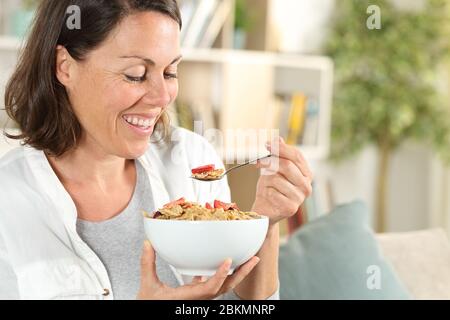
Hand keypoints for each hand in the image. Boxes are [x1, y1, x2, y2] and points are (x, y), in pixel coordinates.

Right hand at [137, 241, 259, 299]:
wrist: (149, 315)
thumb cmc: (149, 305)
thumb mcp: (147, 286)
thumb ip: (148, 264)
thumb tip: (148, 244)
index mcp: (189, 298)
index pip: (211, 288)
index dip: (221, 275)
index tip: (228, 260)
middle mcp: (198, 299)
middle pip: (225, 287)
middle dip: (241, 274)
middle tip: (254, 259)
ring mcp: (199, 298)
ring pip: (222, 286)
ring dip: (235, 274)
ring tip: (247, 259)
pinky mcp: (196, 296)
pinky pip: (212, 284)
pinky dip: (220, 274)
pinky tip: (221, 263)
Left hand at [252, 137, 312, 224]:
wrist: (266, 209)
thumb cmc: (271, 187)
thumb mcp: (273, 168)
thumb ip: (278, 155)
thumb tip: (278, 139)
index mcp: (306, 174)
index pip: (297, 156)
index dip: (281, 148)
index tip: (267, 144)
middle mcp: (307, 186)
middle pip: (287, 165)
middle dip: (269, 162)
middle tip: (258, 162)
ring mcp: (300, 198)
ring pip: (277, 179)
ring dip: (266, 180)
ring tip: (266, 186)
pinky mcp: (291, 208)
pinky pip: (272, 192)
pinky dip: (266, 192)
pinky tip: (268, 197)